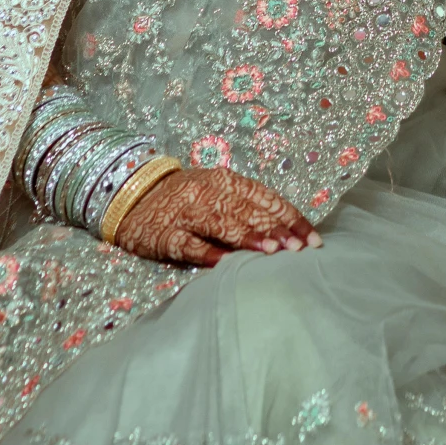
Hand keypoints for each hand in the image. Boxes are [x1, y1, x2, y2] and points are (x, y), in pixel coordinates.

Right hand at [115, 166, 321, 267]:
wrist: (132, 194)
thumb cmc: (186, 198)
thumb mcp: (217, 192)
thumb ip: (247, 207)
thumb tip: (290, 232)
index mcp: (226, 180)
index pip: (266, 198)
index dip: (291, 218)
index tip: (313, 239)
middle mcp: (207, 192)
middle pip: (247, 211)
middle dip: (276, 230)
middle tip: (300, 248)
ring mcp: (185, 213)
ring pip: (221, 223)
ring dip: (248, 237)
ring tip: (272, 251)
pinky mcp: (164, 234)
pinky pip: (188, 244)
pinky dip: (207, 253)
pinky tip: (225, 264)